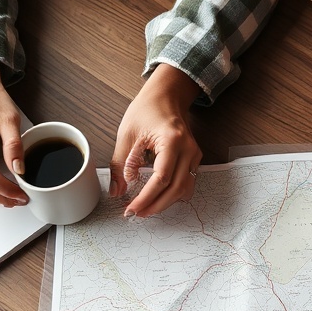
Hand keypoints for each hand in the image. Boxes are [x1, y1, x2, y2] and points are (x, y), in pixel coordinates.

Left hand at [109, 65, 202, 217]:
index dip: (146, 198)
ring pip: (184, 190)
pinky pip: (187, 183)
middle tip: (137, 214)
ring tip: (146, 208)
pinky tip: (158, 197)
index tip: (131, 209)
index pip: (161, 179)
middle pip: (176, 189)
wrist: (166, 96)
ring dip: (165, 203)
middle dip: (155, 205)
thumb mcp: (126, 135)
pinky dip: (173, 194)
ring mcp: (194, 155)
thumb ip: (120, 165)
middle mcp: (188, 149)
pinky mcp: (193, 159)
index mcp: (171, 141)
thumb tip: (116, 191)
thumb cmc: (146, 110)